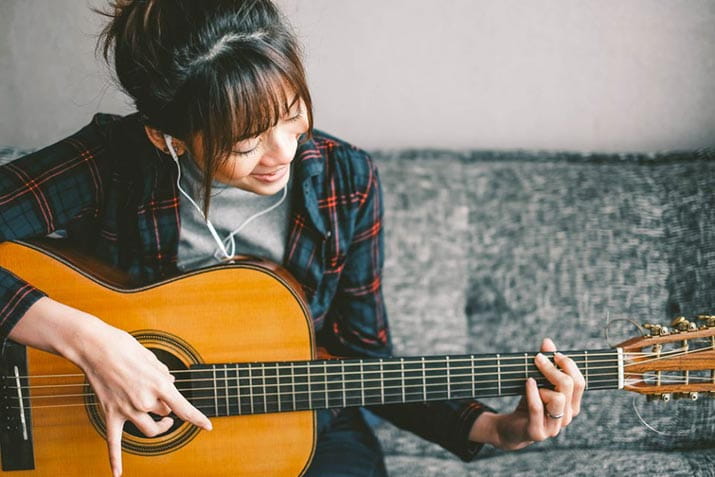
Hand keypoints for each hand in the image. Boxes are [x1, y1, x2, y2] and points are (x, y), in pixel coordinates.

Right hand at [11, 298, 211, 476]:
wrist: (95, 347)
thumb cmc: (124, 347)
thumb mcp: (152, 357)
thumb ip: (163, 373)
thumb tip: (169, 383)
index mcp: (158, 384)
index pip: (183, 407)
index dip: (197, 418)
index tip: (208, 426)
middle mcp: (144, 400)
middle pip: (165, 413)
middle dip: (167, 406)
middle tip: (163, 394)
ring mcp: (126, 409)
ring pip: (149, 429)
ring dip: (157, 426)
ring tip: (162, 422)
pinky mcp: (110, 413)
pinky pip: (113, 442)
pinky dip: (115, 459)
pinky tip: (117, 474)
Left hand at [469, 338, 584, 450]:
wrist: (511, 428)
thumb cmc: (529, 402)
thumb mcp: (538, 382)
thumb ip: (546, 364)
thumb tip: (547, 341)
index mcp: (572, 404)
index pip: (580, 382)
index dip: (568, 365)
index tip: (554, 354)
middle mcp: (567, 416)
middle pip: (569, 386)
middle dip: (553, 368)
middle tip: (538, 359)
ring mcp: (553, 427)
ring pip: (558, 398)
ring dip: (544, 385)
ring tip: (532, 382)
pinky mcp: (537, 432)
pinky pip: (537, 408)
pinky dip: (532, 392)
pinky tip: (528, 382)